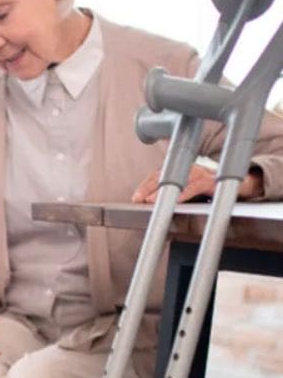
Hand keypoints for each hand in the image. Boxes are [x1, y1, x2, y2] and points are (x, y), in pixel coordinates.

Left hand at [132, 163, 264, 203]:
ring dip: (163, 191)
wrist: (242, 187)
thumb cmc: (211, 191)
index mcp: (180, 171)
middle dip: (149, 187)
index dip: (145, 186)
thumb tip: (152, 208)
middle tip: (138, 199)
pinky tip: (176, 201)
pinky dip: (185, 193)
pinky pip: (196, 186)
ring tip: (152, 201)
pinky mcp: (212, 181)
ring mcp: (201, 173)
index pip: (158, 176)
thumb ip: (173, 197)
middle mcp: (189, 169)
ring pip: (178, 179)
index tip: (135, 197)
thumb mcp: (188, 194)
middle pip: (164, 175)